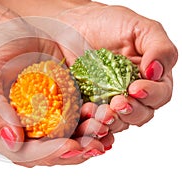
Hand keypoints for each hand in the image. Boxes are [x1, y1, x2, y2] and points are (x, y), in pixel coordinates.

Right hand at [0, 15, 112, 166]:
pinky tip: (104, 118)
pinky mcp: (59, 111)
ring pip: (69, 142)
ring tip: (104, 127)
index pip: (26, 154)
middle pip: (52, 153)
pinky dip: (93, 124)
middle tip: (96, 137)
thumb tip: (14, 142)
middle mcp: (23, 133)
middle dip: (76, 149)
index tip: (71, 145)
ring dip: (89, 139)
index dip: (50, 153)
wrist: (10, 34)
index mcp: (1, 132)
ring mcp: (43, 123)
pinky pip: (79, 125)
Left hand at [56, 2, 177, 131]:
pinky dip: (91, 123)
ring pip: (117, 122)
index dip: (151, 95)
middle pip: (141, 114)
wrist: (72, 26)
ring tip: (100, 112)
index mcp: (149, 77)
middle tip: (117, 103)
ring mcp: (108, 102)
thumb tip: (157, 71)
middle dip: (130, 112)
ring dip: (111, 121)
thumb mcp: (139, 28)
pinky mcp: (88, 105)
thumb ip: (158, 47)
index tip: (135, 89)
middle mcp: (130, 93)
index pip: (159, 95)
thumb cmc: (108, 24)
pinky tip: (86, 115)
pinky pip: (92, 122)